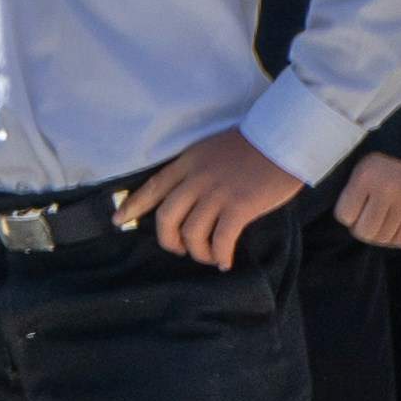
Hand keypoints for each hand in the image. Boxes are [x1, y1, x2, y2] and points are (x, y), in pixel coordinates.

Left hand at [126, 125, 301, 268]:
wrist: (283, 138)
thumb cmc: (252, 146)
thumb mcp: (211, 151)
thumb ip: (195, 172)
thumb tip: (188, 200)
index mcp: (187, 163)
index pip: (152, 187)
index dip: (132, 206)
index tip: (118, 220)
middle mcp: (196, 179)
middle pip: (166, 218)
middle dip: (168, 240)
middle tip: (178, 250)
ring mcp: (217, 194)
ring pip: (192, 233)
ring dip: (198, 252)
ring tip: (208, 256)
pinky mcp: (240, 207)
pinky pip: (221, 239)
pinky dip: (220, 255)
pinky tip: (225, 262)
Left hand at [333, 153, 400, 248]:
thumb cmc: (380, 161)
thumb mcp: (358, 167)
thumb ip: (350, 191)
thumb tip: (347, 223)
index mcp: (364, 177)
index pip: (344, 215)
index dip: (346, 216)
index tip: (352, 209)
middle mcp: (386, 189)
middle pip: (365, 231)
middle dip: (360, 230)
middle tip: (364, 221)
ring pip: (383, 238)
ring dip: (377, 236)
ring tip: (378, 223)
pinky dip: (393, 239)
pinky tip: (390, 228)